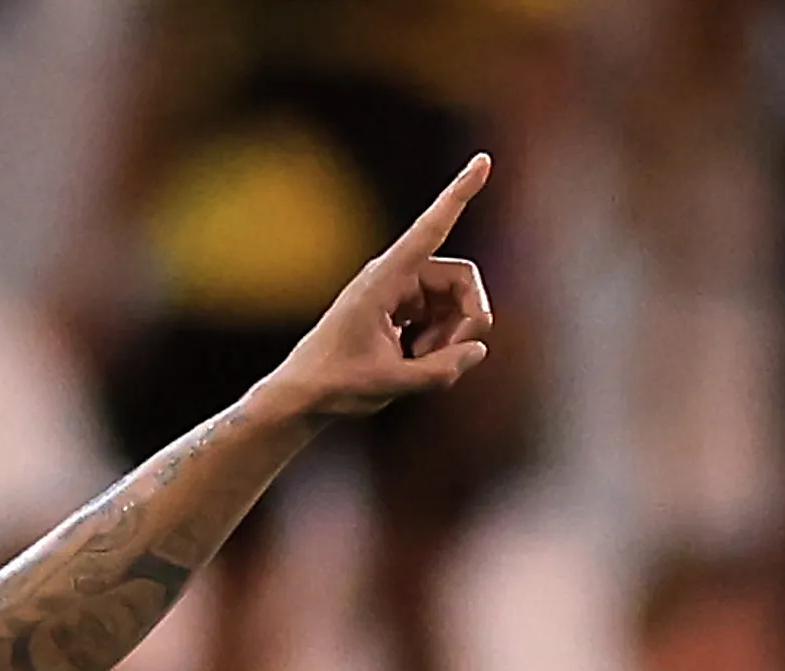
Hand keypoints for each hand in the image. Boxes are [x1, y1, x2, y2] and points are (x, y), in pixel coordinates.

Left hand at [265, 155, 496, 420]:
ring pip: (455, 301)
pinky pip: (442, 316)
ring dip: (450, 335)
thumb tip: (477, 350)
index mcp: (383, 279)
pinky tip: (410, 361)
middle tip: (453, 356)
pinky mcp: (401, 309)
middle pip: (462, 279)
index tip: (483, 160)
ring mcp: (399, 292)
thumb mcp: (390, 383)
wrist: (301, 397)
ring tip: (416, 363)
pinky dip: (438, 341)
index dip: (459, 195)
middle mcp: (393, 276)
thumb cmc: (334, 386)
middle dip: (468, 317)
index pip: (430, 230)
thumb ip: (440, 370)